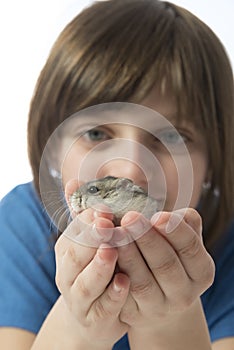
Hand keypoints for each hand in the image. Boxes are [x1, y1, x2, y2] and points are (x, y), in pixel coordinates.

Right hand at [54, 206, 129, 347]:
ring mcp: (78, 299)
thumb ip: (83, 214)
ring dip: (99, 266)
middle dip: (91, 238)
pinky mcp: (94, 318)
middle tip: (107, 224)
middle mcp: (67, 273)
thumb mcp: (87, 242)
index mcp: (67, 250)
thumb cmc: (93, 268)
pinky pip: (103, 308)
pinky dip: (113, 296)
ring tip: (112, 250)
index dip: (87, 220)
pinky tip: (125, 282)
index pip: (73, 232)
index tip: (104, 207)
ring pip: (85, 283)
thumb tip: (74, 181)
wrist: (90, 313)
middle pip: (74, 255)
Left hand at [116, 208, 214, 329]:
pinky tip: (105, 254)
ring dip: (128, 256)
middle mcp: (184, 294)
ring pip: (143, 283)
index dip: (174, 231)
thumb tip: (163, 215)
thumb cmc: (171, 254)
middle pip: (166, 265)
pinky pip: (123, 296)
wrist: (160, 295)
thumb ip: (180, 223)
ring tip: (115, 233)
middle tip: (130, 217)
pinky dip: (113, 275)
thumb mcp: (182, 239)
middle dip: (146, 239)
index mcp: (201, 271)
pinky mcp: (135, 315)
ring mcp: (159, 308)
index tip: (157, 215)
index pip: (190, 248)